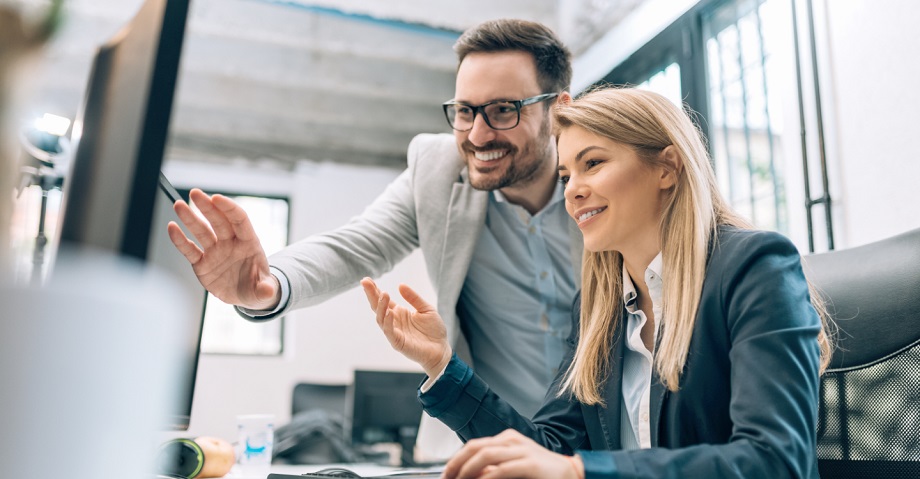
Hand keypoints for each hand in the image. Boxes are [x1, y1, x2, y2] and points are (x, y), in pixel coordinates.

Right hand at [167, 188, 279, 310]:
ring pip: (202, 232)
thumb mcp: (264, 290)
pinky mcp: (202, 263)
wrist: (245, 296)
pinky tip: (172, 227)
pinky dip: (180, 240)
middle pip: (218, 221)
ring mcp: (215, 252)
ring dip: (190, 218)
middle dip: (207, 206)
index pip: (239, 220)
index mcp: (249, 243)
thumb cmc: (257, 287)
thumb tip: (268, 292)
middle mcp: (230, 243)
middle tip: (195, 193)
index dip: (229, 208)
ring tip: (179, 205)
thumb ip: (265, 289)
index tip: (217, 198)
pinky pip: (190, 250)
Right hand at [360, 278, 450, 376]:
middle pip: (378, 307)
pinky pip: (389, 332)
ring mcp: (394, 332)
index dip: (374, 290)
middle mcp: (393, 321)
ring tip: (384, 294)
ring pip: (381, 319)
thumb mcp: (426, 309)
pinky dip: (388, 322)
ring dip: (381, 306)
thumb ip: (414, 298)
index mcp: (399, 312)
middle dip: (371, 295)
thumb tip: (400, 285)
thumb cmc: (434, 330)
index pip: (383, 300)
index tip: (367, 280)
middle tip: (365, 282)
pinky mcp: (398, 342)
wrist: (441, 349)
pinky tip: (389, 312)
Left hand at [443, 430, 583, 478]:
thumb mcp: (513, 467)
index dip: (456, 460)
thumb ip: (494, 469)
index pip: (473, 445)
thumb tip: (471, 474)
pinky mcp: (530, 464)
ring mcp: (522, 450)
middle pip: (474, 447)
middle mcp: (512, 441)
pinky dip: (485, 478)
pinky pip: (501, 470)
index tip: (447, 475)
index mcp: (507, 439)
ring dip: (466, 471)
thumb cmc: (543, 473)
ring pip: (484, 455)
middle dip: (456, 464)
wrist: (572, 473)